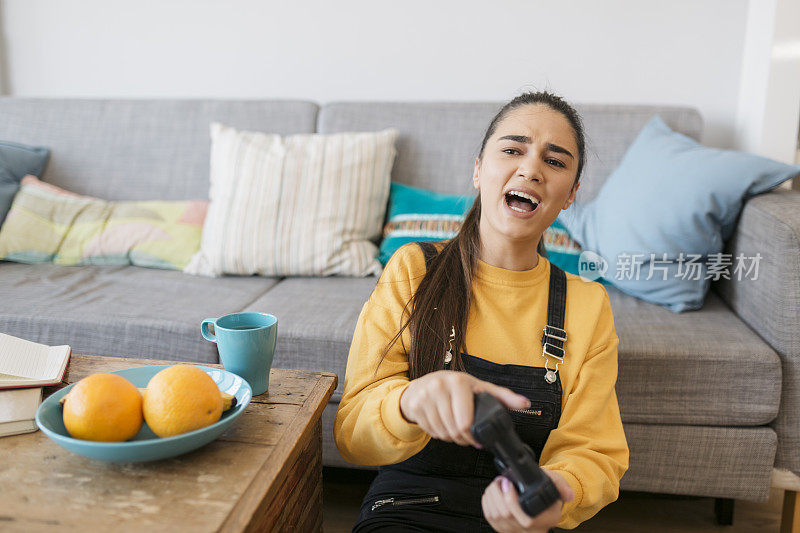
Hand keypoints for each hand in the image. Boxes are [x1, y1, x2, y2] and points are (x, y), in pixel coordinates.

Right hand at [399, 370, 529, 446]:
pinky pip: (430, 431)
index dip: (472, 435)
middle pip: (454, 429)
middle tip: (467, 437)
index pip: (465, 421)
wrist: (423, 385)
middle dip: (463, 439)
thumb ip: (503, 396)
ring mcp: (425, 396)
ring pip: (442, 432)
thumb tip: (525, 403)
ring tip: (456, 431)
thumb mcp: (479, 388)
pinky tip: (443, 427)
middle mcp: (439, 387)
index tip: (476, 437)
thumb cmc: (456, 387)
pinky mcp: (415, 406)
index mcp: (458, 382)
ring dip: (451, 438)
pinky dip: (439, 435)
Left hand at [481, 469, 573, 531]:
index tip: (508, 483)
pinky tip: (492, 492)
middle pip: (505, 516)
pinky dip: (487, 501)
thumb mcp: (557, 485)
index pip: (525, 520)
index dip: (511, 501)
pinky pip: (489, 517)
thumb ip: (562, 487)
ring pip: (495, 516)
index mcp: (545, 521)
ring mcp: (515, 530)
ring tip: (497, 483)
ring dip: (491, 495)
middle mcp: (530, 530)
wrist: (541, 502)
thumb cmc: (548, 493)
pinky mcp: (502, 528)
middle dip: (498, 493)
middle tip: (501, 480)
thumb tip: (569, 495)